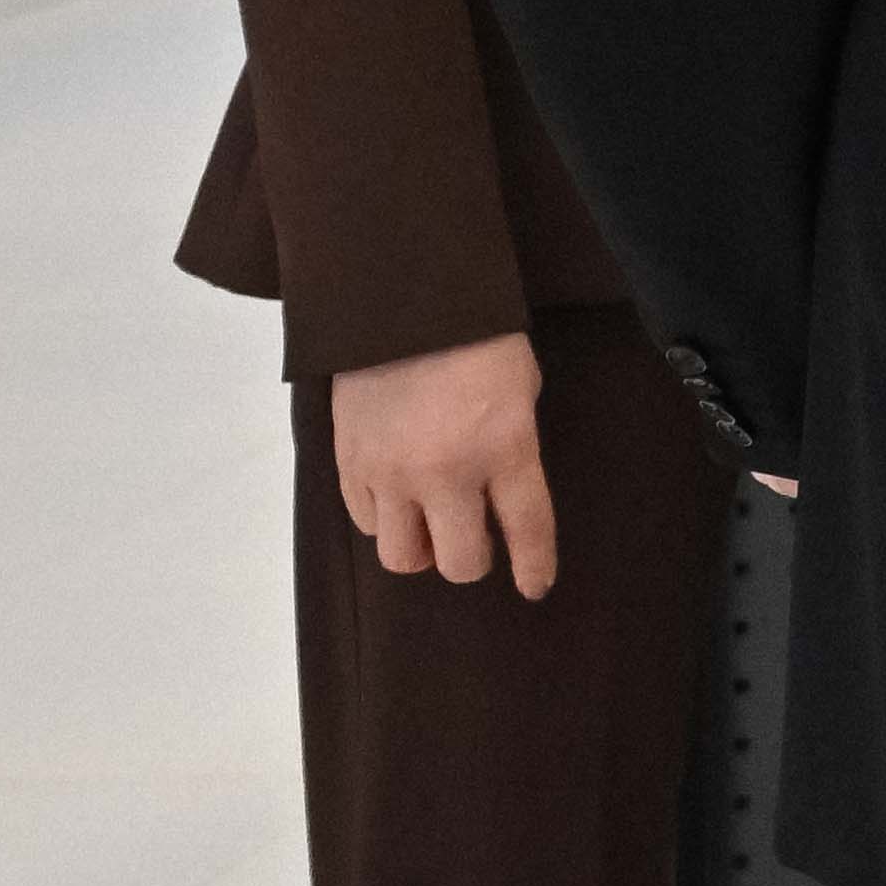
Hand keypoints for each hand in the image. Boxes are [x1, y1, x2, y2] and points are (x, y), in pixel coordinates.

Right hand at [326, 330, 561, 597]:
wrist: (400, 299)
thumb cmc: (477, 337)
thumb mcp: (521, 390)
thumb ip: (514, 449)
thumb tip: (502, 496)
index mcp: (505, 448)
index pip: (527, 530)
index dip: (534, 567)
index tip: (535, 586)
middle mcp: (446, 472)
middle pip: (460, 563)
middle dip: (474, 559)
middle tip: (476, 537)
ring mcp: (392, 473)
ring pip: (403, 558)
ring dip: (423, 548)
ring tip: (431, 522)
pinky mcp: (350, 464)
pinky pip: (367, 523)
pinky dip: (385, 520)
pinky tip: (397, 496)